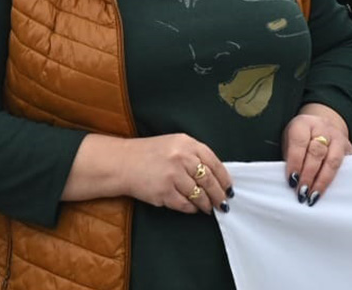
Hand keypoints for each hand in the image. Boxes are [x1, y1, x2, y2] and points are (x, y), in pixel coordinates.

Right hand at [117, 134, 231, 214]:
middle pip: (209, 181)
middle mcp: (181, 158)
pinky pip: (185, 205)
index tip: (229, 188)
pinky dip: (192, 208)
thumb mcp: (174, 144)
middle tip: (223, 203)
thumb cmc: (149, 153)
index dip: (224, 178)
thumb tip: (216, 175)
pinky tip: (193, 208)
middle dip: (219, 195)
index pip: (214, 163)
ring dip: (206, 204)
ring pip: (199, 195)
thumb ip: (194, 155)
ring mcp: (173, 176)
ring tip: (209, 207)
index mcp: (187, 143)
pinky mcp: (164, 192)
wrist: (122, 162)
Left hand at [281, 104, 350, 206]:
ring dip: (322, 182)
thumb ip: (290, 158)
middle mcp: (323, 127)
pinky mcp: (348, 148)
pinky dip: (333, 182)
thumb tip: (293, 182)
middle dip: (309, 175)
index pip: (300, 142)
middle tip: (302, 192)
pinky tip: (325, 193)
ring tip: (313, 196)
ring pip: (333, 161)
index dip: (295, 163)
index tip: (292, 181)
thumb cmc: (301, 139)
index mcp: (304, 123)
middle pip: (317, 152)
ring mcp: (338, 137)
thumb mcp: (289, 141)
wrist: (321, 128)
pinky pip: (343, 167)